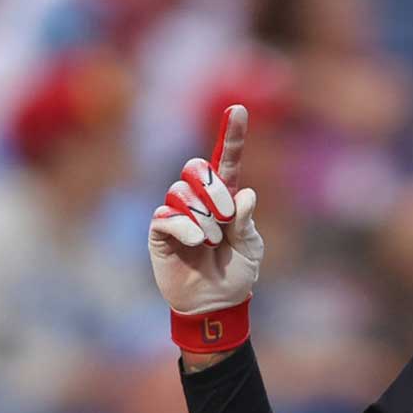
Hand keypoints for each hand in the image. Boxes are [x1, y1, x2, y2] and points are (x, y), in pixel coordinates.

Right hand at [149, 105, 264, 352]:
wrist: (216, 304)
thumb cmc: (236, 274)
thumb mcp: (251, 248)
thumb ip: (247, 222)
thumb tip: (245, 195)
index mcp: (226, 197)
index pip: (226, 160)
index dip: (232, 134)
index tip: (239, 109)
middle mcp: (200, 199)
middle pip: (197, 167)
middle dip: (213, 187)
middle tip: (226, 216)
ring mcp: (178, 213)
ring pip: (181, 191)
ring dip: (203, 216)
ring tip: (212, 240)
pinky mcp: (161, 231)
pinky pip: (167, 216)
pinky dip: (186, 227)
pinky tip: (196, 242)